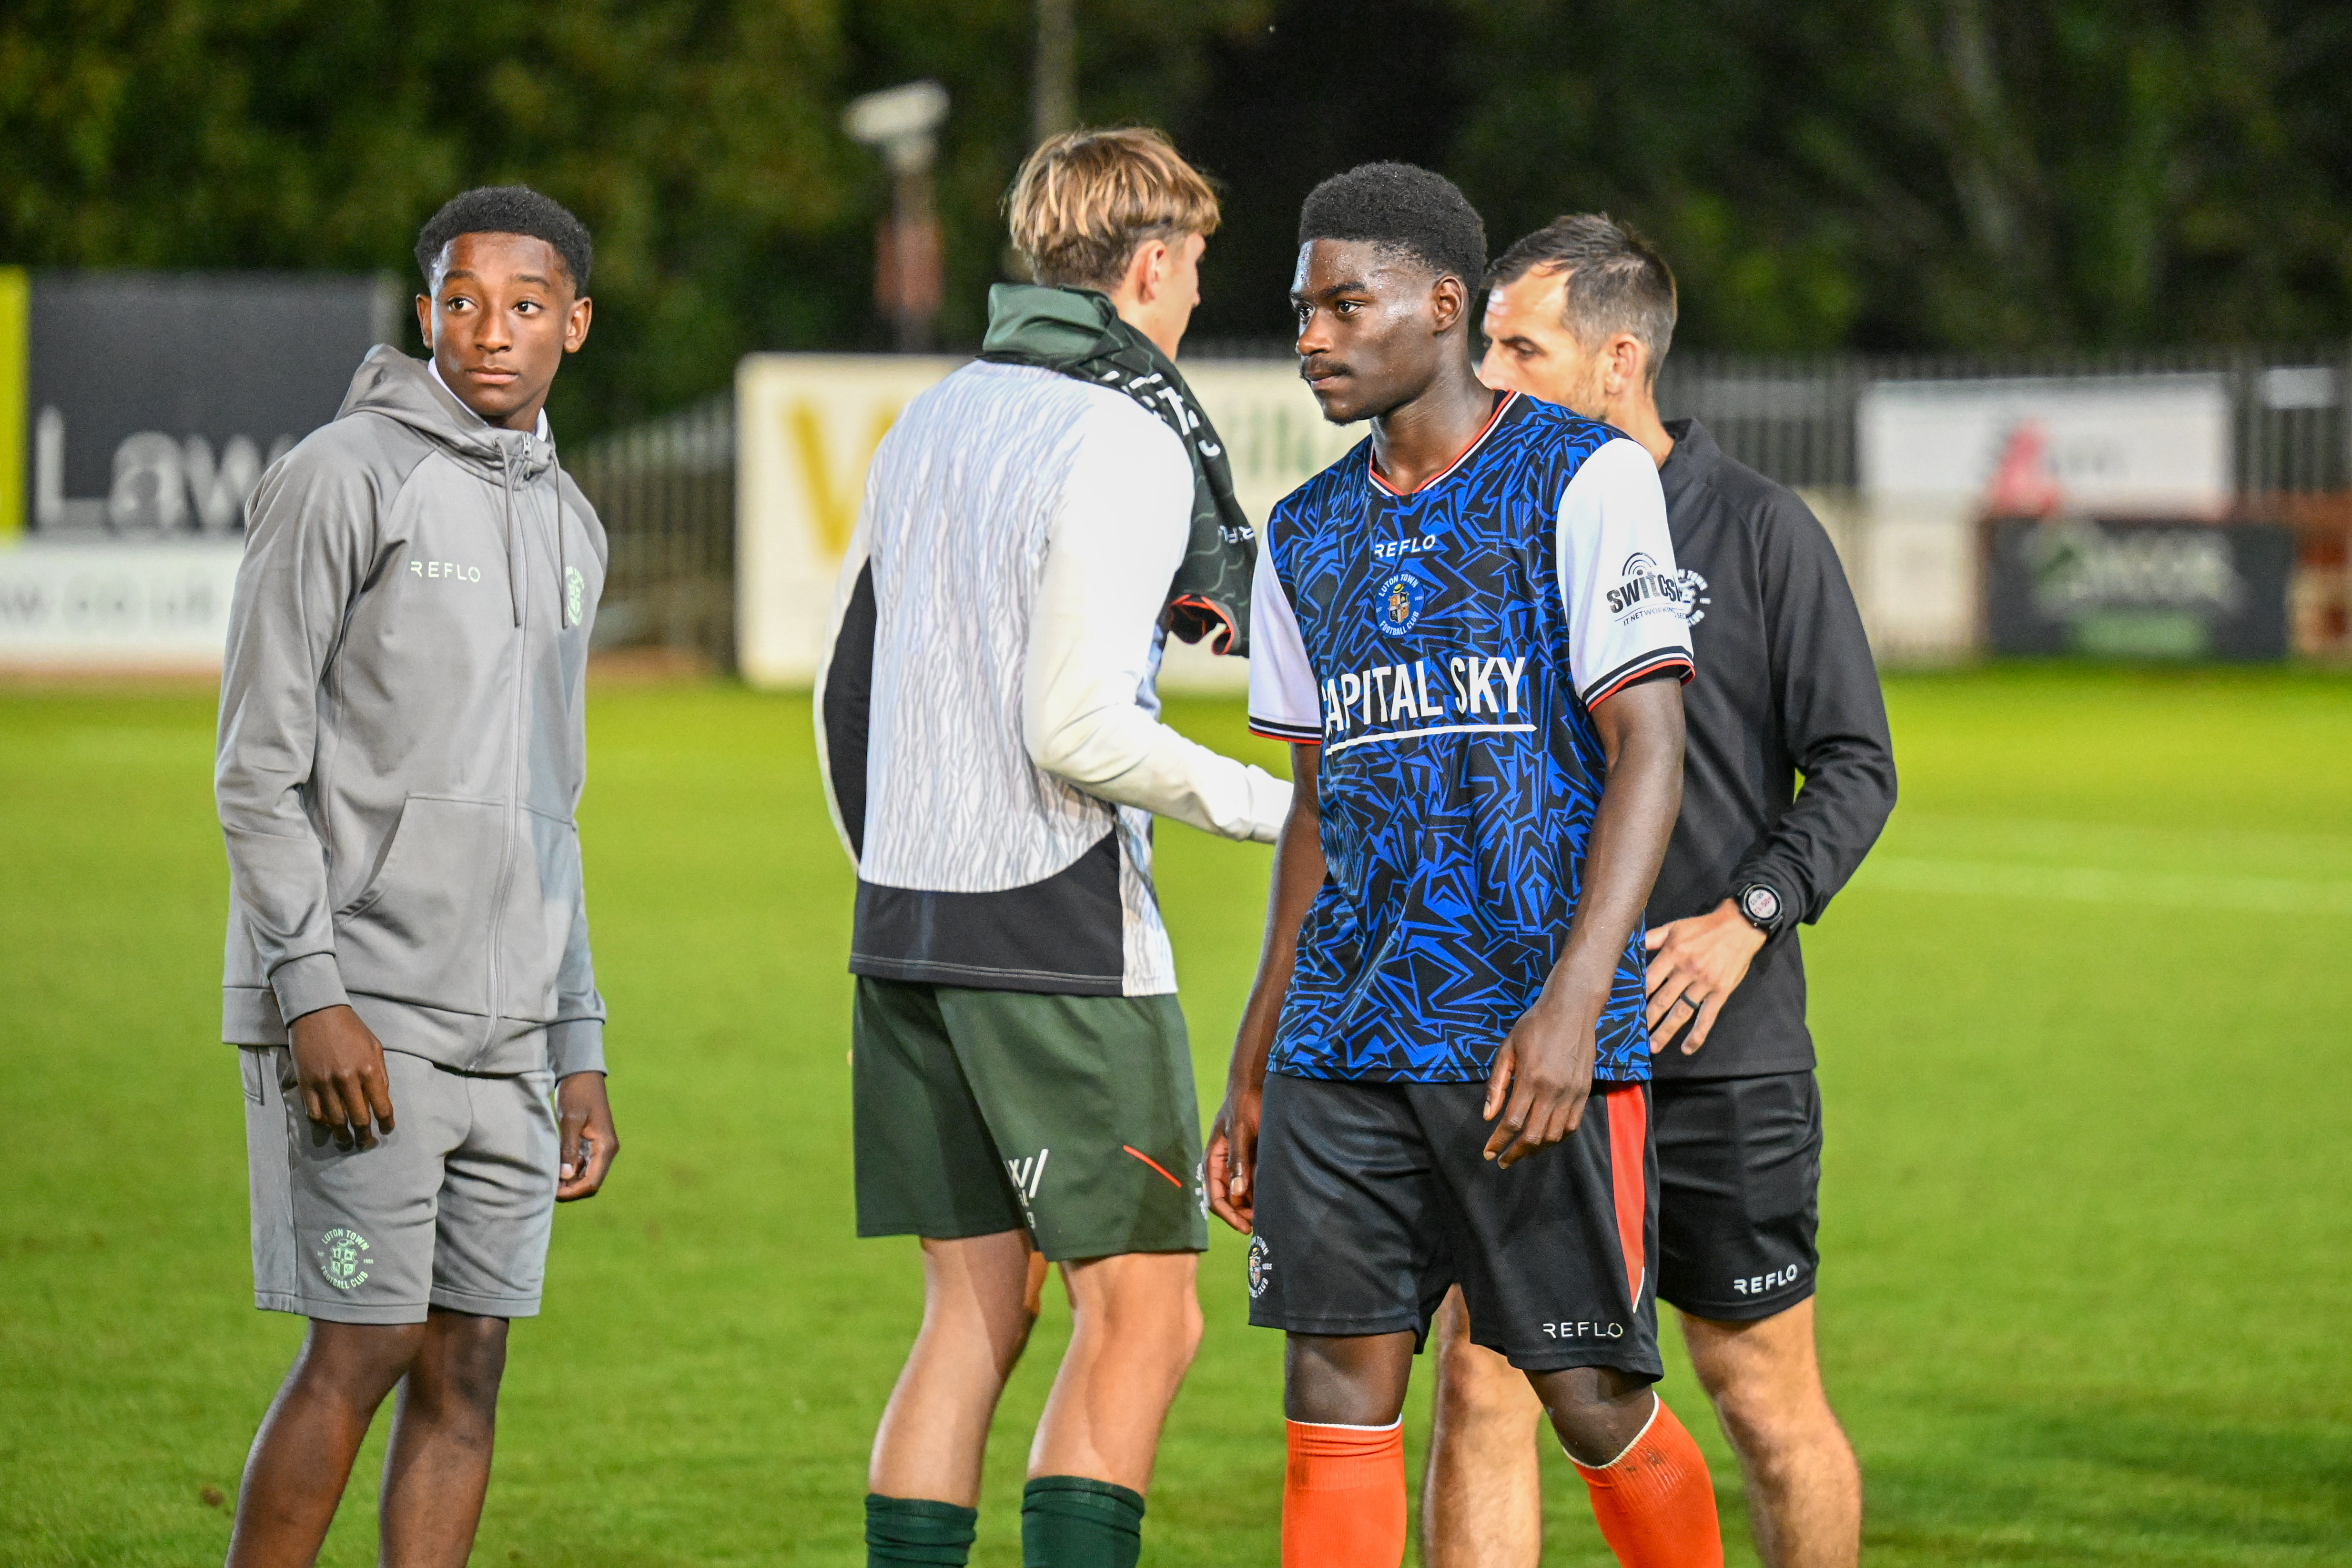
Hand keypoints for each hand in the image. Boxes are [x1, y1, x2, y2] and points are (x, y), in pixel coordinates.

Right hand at [288, 1005, 394, 1149]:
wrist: (317, 1014)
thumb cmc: (351, 1029)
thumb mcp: (375, 1047)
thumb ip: (380, 1074)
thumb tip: (382, 1098)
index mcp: (369, 1070)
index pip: (382, 1107)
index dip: (386, 1123)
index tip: (386, 1130)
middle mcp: (348, 1080)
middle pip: (359, 1119)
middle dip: (365, 1136)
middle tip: (367, 1143)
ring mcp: (325, 1084)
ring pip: (335, 1121)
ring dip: (343, 1135)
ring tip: (347, 1141)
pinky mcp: (306, 1084)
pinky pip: (314, 1113)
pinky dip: (323, 1123)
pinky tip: (329, 1126)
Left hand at [555, 1072, 618, 1200]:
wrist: (582, 1076)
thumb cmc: (577, 1094)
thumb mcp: (570, 1120)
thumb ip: (569, 1149)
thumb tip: (565, 1176)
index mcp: (606, 1146)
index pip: (593, 1181)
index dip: (574, 1192)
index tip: (552, 1193)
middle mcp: (606, 1150)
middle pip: (591, 1182)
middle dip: (571, 1190)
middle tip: (547, 1189)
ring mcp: (600, 1148)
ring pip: (587, 1176)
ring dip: (570, 1182)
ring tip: (548, 1181)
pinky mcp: (592, 1144)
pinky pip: (583, 1166)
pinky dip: (570, 1172)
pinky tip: (554, 1170)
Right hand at [1205, 1083, 1262, 1234]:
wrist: (1254, 1084)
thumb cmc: (1244, 1105)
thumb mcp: (1240, 1131)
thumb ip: (1238, 1160)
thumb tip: (1237, 1193)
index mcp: (1213, 1161)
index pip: (1215, 1198)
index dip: (1229, 1215)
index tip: (1246, 1227)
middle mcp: (1222, 1166)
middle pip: (1227, 1200)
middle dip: (1241, 1214)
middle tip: (1262, 1223)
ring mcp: (1235, 1163)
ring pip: (1240, 1194)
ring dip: (1251, 1205)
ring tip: (1270, 1213)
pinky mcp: (1248, 1159)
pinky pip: (1251, 1182)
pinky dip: (1258, 1192)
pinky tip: (1273, 1196)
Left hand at [1482, 992, 1596, 1168]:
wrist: (1572, 1009)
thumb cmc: (1534, 1026)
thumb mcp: (1507, 1050)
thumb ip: (1496, 1085)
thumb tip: (1488, 1116)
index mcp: (1531, 1079)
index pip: (1512, 1122)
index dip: (1498, 1141)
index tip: (1488, 1152)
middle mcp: (1554, 1091)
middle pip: (1533, 1135)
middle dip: (1515, 1153)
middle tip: (1502, 1160)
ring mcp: (1572, 1093)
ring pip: (1554, 1135)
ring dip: (1535, 1149)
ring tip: (1521, 1153)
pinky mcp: (1584, 1092)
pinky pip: (1572, 1125)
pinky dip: (1557, 1138)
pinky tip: (1544, 1140)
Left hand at [1642, 899, 1766, 1054]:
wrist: (1740, 927)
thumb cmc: (1704, 928)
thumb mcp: (1675, 927)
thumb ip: (1652, 938)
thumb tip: (1631, 946)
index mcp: (1673, 953)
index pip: (1650, 979)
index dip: (1636, 994)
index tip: (1625, 1007)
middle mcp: (1688, 970)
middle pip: (1663, 999)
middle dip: (1647, 1018)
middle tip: (1635, 1034)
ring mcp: (1705, 983)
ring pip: (1682, 1012)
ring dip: (1666, 1031)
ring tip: (1653, 1046)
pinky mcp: (1721, 992)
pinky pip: (1707, 1017)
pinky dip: (1697, 1035)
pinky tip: (1687, 1048)